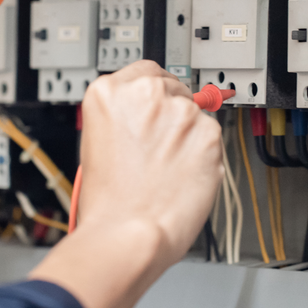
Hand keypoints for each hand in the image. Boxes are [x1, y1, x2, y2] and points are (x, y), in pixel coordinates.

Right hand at [30, 61, 222, 307]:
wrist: (127, 235)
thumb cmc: (107, 204)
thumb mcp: (96, 143)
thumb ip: (123, 118)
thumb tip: (146, 115)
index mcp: (108, 93)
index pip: (143, 72)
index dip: (152, 94)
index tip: (154, 107)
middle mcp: (145, 94)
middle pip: (172, 87)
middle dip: (170, 114)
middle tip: (160, 147)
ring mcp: (179, 112)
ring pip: (194, 114)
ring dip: (187, 136)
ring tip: (167, 170)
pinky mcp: (208, 133)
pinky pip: (211, 138)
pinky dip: (203, 155)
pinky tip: (183, 176)